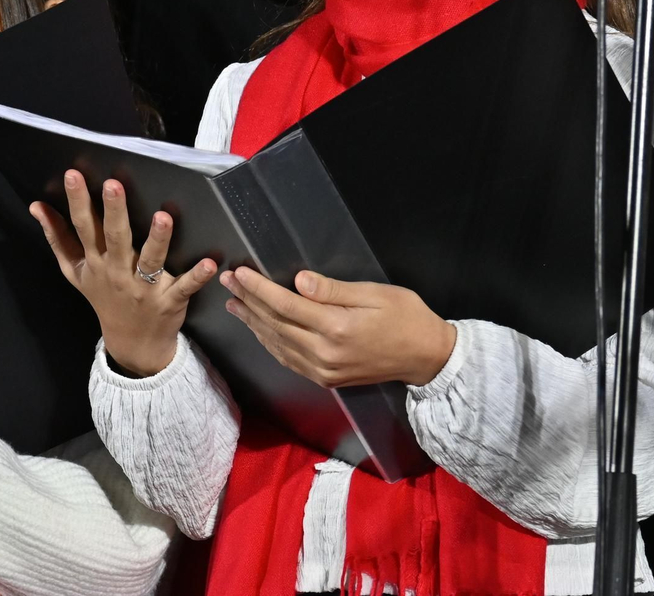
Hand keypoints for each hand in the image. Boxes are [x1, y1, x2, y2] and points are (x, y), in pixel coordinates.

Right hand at [31, 170, 214, 376]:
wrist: (132, 344)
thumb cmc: (104, 297)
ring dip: (158, 240)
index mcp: (96, 261)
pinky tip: (211, 264)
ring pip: (150, 261)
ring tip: (163, 217)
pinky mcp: (170, 301)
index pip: (84, 226)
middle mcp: (118, 272)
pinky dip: (197, 277)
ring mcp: (144, 288)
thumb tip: (36, 206)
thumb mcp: (75, 272)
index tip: (73, 175)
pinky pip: (185, 287)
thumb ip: (56, 238)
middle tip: (113, 185)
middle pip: (115, 238)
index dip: (78, 201)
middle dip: (114, 212)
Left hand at [222, 267, 455, 388]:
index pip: (286, 305)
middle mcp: (324, 353)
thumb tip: (299, 281)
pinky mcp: (326, 379)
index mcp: (337, 328)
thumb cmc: (406, 317)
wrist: (426, 357)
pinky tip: (259, 330)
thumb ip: (334, 290)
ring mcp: (324, 370)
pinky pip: (289, 360)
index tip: (240, 273)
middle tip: (227, 281)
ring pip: (277, 344)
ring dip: (253, 323)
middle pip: (275, 324)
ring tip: (234, 303)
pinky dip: (270, 343)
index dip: (259, 288)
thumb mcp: (376, 294)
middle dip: (248, 301)